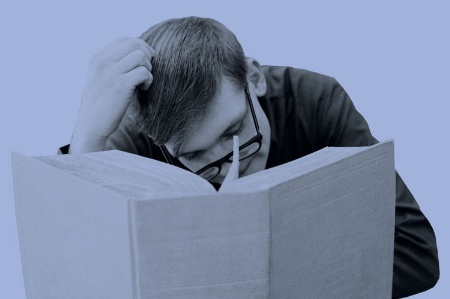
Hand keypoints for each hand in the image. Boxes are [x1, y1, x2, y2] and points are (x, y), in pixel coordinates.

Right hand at [70, 37, 155, 152]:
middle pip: (134, 43)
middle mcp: (102, 62)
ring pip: (140, 56)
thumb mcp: (100, 80)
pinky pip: (144, 72)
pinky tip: (143, 89)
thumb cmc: (100, 106)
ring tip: (144, 82)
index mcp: (97, 59)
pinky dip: (149, 80)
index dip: (139, 47)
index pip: (123, 40)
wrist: (91, 126)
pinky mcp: (121, 85)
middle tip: (148, 70)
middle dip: (147, 55)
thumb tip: (137, 57)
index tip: (145, 61)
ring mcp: (111, 73)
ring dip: (148, 68)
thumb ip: (112, 66)